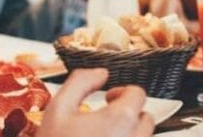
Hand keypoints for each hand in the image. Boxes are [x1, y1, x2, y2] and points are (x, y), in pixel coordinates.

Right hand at [36, 68, 153, 136]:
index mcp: (121, 119)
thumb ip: (80, 82)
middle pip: (145, 118)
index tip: (107, 98)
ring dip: (128, 134)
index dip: (121, 92)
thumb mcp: (57, 109)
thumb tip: (100, 73)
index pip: (137, 94)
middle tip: (105, 119)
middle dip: (128, 115)